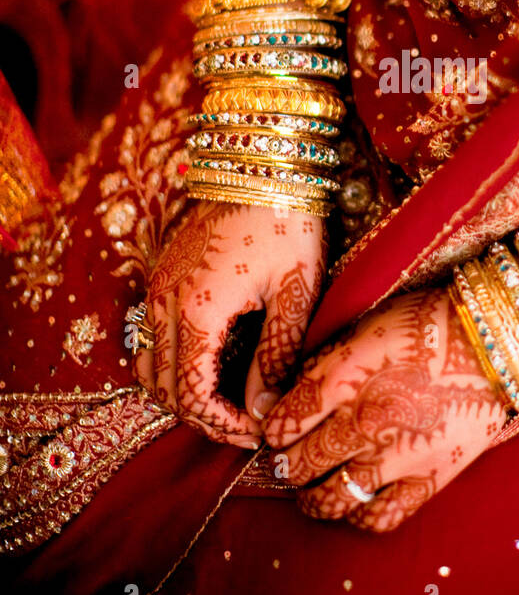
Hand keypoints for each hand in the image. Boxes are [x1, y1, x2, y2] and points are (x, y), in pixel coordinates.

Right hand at [137, 200, 325, 446]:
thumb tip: (262, 411)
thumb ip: (274, 355)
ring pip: (149, 365)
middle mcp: (164, 303)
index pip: (192, 396)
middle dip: (203, 416)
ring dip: (180, 392)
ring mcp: (157, 287)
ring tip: (226, 401)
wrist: (260, 163)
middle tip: (245, 425)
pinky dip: (171, 363)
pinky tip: (211, 362)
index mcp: (197, 312)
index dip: (221, 425)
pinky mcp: (161, 274)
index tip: (255, 431)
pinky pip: (150, 336)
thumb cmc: (286, 224)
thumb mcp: (293, 293)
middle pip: (164, 388)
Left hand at [261, 288, 507, 529]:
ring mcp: (398, 454)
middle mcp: (365, 421)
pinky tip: (356, 501)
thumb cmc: (427, 324)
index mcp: (344, 378)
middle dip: (285, 466)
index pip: (283, 423)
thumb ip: (321, 366)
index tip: (277, 431)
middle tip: (288, 463)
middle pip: (299, 464)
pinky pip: (380, 516)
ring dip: (313, 498)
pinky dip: (358, 515)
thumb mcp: (364, 329)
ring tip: (313, 491)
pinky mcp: (430, 477)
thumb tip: (276, 399)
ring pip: (331, 497)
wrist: (495, 340)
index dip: (272, 431)